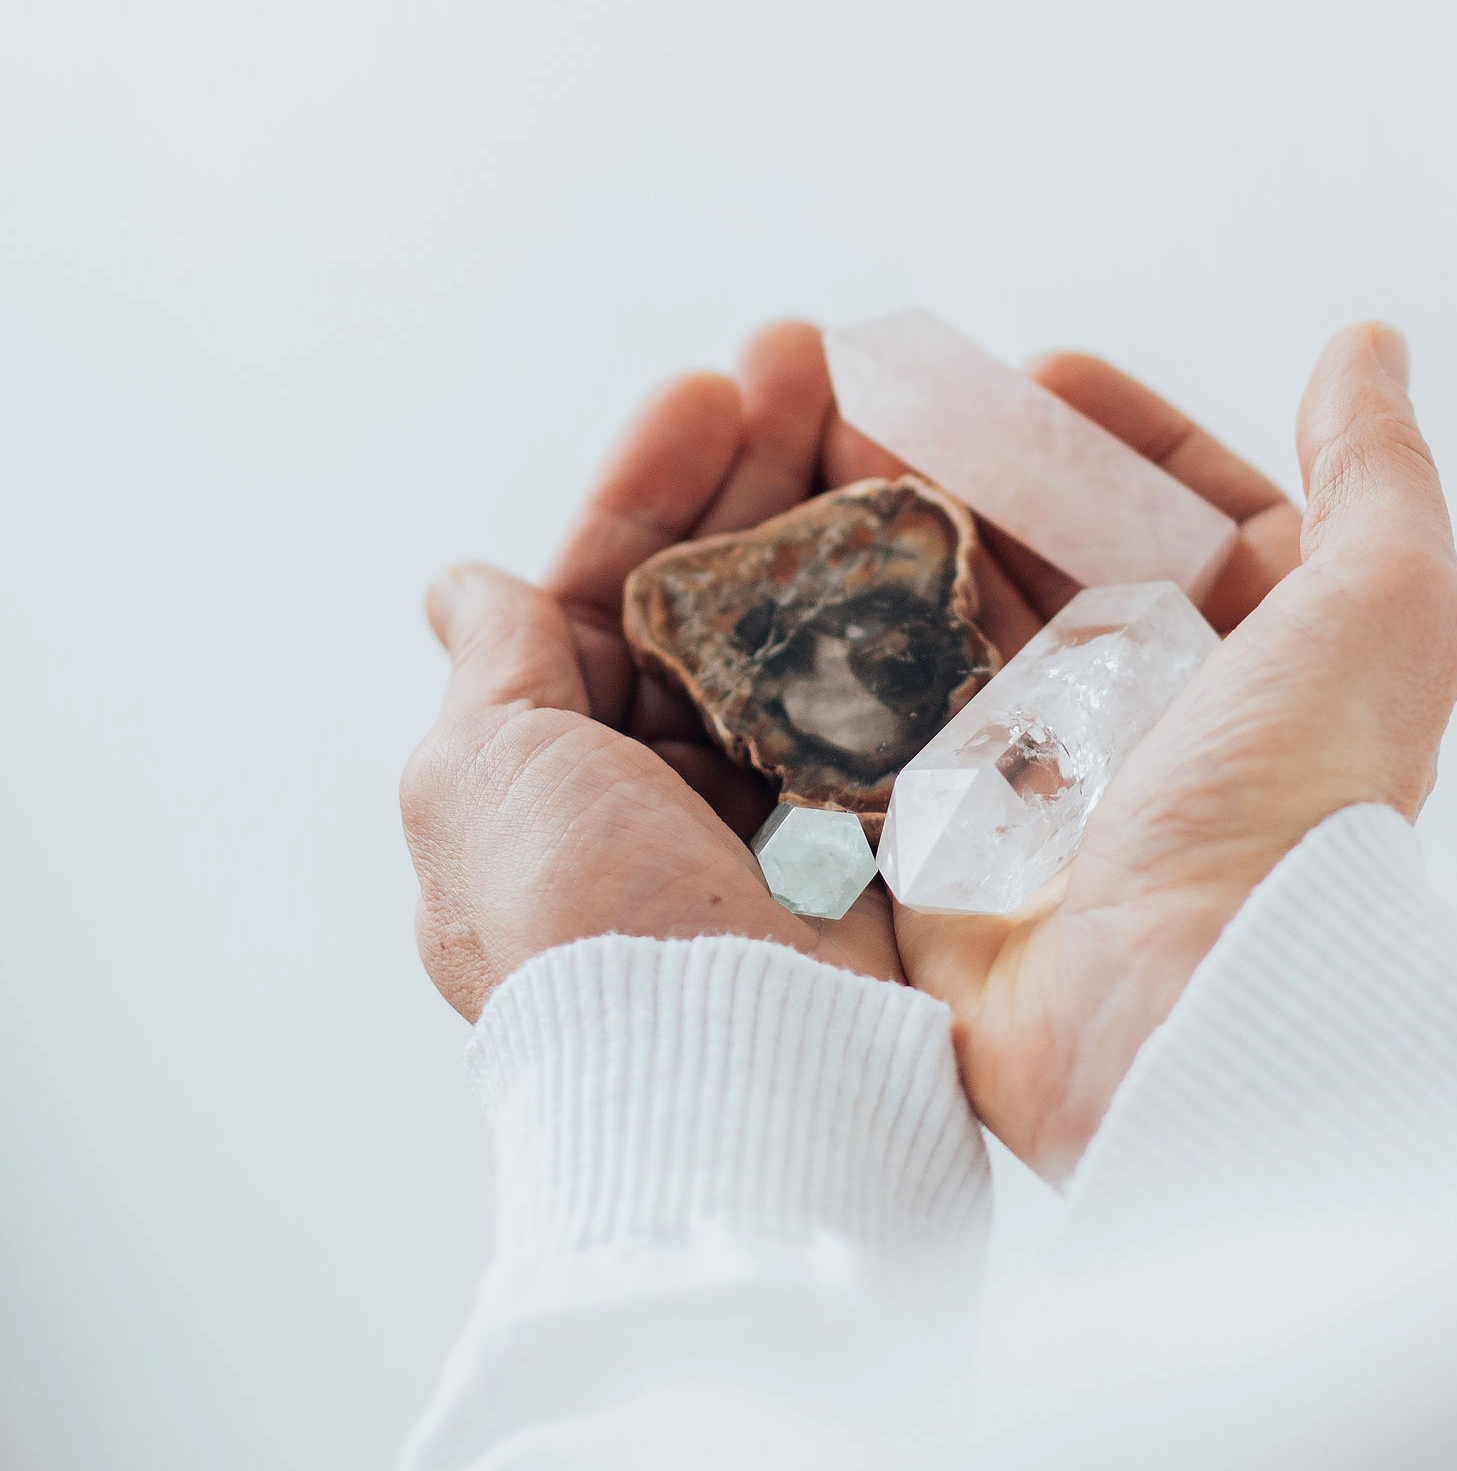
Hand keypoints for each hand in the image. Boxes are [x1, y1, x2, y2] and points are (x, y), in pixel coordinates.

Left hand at [401, 326, 912, 1017]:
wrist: (730, 1077)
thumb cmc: (578, 926)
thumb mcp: (480, 779)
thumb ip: (493, 669)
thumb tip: (461, 582)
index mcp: (562, 768)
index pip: (607, 589)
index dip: (652, 484)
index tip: (708, 391)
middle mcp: (675, 785)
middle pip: (726, 594)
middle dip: (765, 474)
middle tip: (815, 365)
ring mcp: (791, 810)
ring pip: (821, 632)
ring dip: (850, 522)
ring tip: (895, 412)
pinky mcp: (891, 841)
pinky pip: (909, 703)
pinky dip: (929, 617)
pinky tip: (952, 533)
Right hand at [890, 324, 1456, 1178]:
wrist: (1186, 1010)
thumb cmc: (1297, 811)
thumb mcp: (1385, 613)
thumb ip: (1377, 473)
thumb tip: (1371, 344)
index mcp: (1265, 668)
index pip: (1190, 513)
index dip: (1118, 432)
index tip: (1042, 367)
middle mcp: (1158, 727)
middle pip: (1055, 559)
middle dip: (978, 463)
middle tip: (897, 389)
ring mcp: (1045, 788)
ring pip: (959, 628)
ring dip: (896, 535)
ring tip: (825, 450)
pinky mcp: (946, 851)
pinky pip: (881, 728)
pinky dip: (837, 649)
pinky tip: (795, 572)